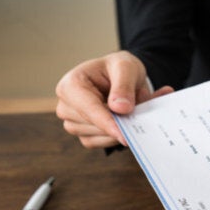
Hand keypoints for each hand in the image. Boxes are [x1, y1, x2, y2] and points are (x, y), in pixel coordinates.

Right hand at [55, 51, 173, 148]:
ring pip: (99, 136)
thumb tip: (120, 109)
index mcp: (71, 85)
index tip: (123, 135)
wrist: (122, 76)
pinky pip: (103, 143)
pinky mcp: (85, 134)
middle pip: (93, 125)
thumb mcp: (126, 67)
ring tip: (136, 110)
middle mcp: (67, 105)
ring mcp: (73, 122)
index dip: (106, 122)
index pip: (88, 108)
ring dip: (121, 128)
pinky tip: (129, 122)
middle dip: (119, 123)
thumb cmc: (119, 68)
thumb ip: (124, 86)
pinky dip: (119, 135)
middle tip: (142, 111)